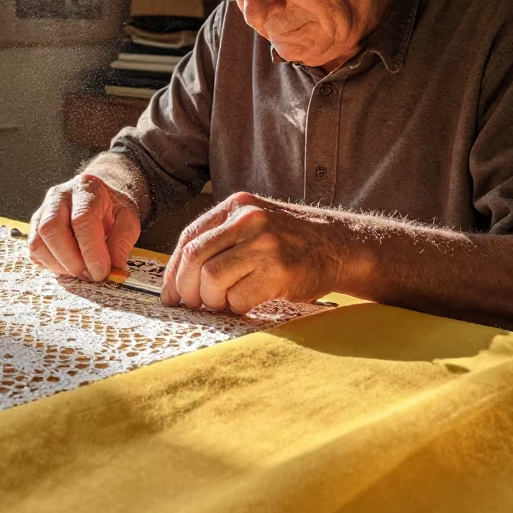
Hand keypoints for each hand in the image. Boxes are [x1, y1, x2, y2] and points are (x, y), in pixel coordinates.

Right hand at [28, 172, 139, 281]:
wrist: (98, 196)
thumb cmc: (111, 208)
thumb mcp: (127, 218)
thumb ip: (123, 241)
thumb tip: (114, 269)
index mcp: (86, 189)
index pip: (82, 219)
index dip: (91, 250)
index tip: (101, 272)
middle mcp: (58, 196)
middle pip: (52, 228)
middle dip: (71, 260)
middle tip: (90, 276)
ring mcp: (42, 211)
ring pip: (38, 242)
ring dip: (60, 265)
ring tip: (82, 272)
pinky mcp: (35, 227)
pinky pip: (35, 251)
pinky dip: (51, 265)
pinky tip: (69, 266)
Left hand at [161, 191, 345, 312]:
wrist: (341, 246)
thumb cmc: (293, 241)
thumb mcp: (256, 223)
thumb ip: (222, 239)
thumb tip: (179, 277)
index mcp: (238, 205)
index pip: (189, 237)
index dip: (174, 270)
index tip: (171, 293)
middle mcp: (249, 219)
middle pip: (194, 257)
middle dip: (186, 288)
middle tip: (192, 305)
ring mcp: (265, 244)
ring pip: (212, 278)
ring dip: (212, 300)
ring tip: (223, 303)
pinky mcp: (280, 271)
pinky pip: (239, 297)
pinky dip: (236, 306)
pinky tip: (245, 303)